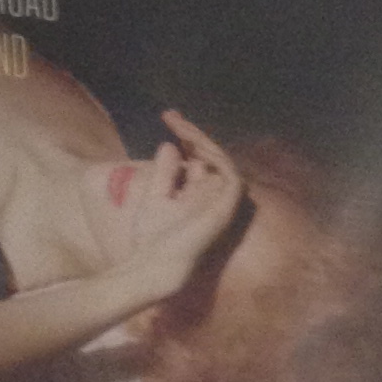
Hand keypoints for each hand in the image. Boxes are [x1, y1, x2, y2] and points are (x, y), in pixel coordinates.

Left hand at [117, 113, 242, 300]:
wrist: (153, 265)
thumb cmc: (152, 239)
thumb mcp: (156, 196)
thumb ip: (164, 174)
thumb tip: (169, 145)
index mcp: (199, 197)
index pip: (201, 160)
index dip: (187, 138)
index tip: (166, 119)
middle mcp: (214, 199)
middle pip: (212, 158)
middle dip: (193, 134)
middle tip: (169, 116)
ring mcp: (222, 205)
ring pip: (222, 161)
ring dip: (202, 140)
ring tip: (179, 126)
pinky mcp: (226, 210)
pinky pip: (229, 174)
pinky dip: (214, 157)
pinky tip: (192, 145)